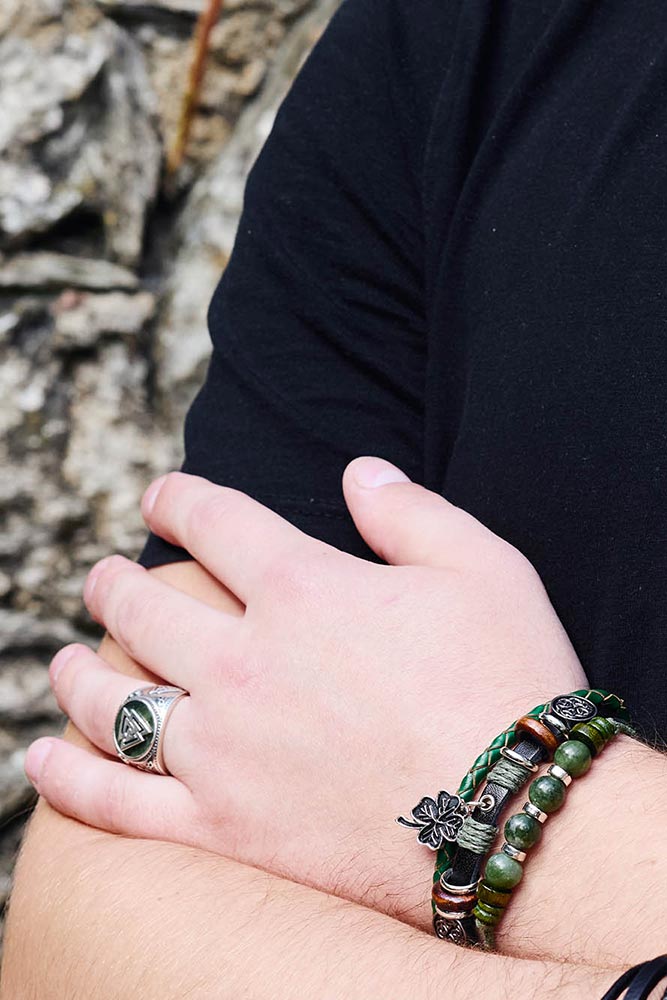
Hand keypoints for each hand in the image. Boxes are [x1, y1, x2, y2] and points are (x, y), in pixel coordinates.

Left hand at [25, 457, 586, 927]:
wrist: (517, 821)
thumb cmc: (508, 683)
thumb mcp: (483, 568)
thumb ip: (410, 511)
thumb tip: (359, 470)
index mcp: (303, 589)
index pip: (213, 522)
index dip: (177, 498)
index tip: (160, 496)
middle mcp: (245, 661)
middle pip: (143, 608)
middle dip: (112, 585)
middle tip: (101, 580)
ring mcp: (224, 747)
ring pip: (113, 699)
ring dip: (78, 673)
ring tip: (66, 660)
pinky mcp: (224, 824)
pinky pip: (118, 803)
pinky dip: (68, 779)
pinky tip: (38, 758)